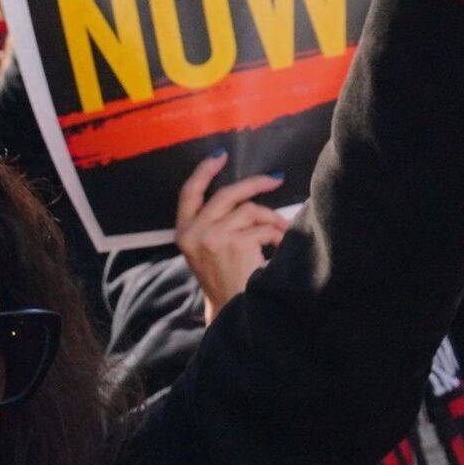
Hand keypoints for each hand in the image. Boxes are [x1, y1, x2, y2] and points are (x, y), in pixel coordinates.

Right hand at [174, 156, 286, 314]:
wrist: (231, 309)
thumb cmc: (223, 278)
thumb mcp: (205, 249)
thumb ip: (213, 222)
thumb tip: (244, 193)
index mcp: (183, 232)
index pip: (189, 192)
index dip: (204, 171)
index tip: (220, 155)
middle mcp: (194, 233)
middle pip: (226, 194)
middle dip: (255, 184)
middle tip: (276, 178)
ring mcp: (213, 238)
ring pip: (249, 210)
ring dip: (270, 218)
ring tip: (280, 231)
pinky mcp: (234, 244)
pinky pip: (261, 227)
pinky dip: (275, 234)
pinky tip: (277, 244)